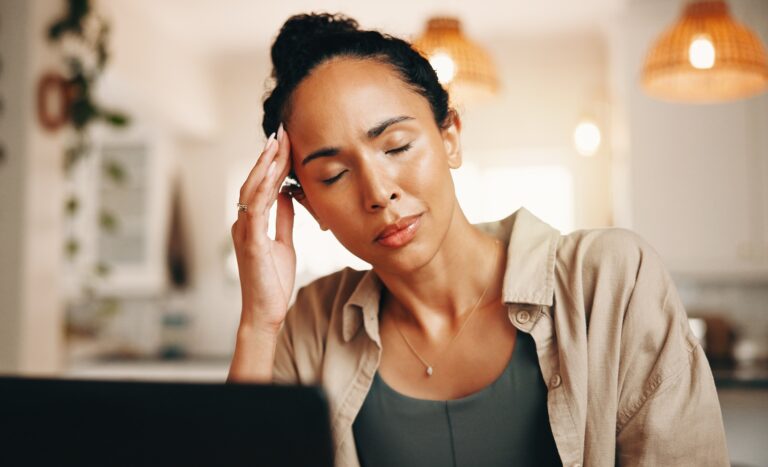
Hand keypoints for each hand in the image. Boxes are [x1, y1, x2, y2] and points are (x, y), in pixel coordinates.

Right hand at [231, 124, 295, 331]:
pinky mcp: (251, 242)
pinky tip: (273, 175)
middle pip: (254, 181)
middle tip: (281, 132)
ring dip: (265, 166)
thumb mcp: (284, 243)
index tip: (284, 142)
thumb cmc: (272, 281)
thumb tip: (289, 195)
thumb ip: (285, 219)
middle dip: (269, 156)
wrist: (265, 311)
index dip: (273, 164)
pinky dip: (263, 190)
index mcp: (251, 223)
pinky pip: (256, 210)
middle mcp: (243, 223)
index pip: (262, 186)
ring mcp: (244, 232)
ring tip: (276, 144)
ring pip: (252, 190)